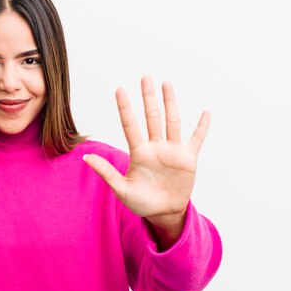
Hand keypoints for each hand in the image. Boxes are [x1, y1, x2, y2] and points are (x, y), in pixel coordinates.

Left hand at [83, 77, 209, 246]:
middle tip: (145, 77)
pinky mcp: (188, 158)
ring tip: (167, 84)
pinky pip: (196, 139)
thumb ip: (106, 172)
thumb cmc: (141, 202)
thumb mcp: (121, 189)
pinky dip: (202, 126)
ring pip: (172, 121)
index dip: (125, 108)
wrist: (163, 213)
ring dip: (170, 103)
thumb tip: (84, 157)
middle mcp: (155, 147)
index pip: (130, 125)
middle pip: (152, 117)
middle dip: (148, 97)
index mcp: (139, 153)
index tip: (119, 89)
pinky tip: (205, 112)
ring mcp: (172, 151)